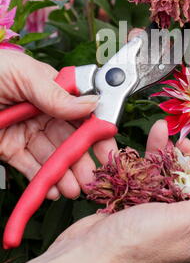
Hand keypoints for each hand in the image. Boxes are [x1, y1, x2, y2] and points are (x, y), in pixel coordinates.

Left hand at [0, 50, 117, 199]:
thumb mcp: (23, 74)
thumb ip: (55, 93)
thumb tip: (91, 104)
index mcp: (50, 89)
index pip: (80, 112)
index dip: (96, 131)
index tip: (107, 149)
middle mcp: (41, 111)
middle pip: (68, 138)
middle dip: (81, 159)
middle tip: (91, 178)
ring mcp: (25, 131)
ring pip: (51, 155)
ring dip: (63, 174)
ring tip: (73, 189)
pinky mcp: (8, 148)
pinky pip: (28, 165)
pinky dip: (41, 179)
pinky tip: (52, 188)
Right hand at [9, 120, 189, 262]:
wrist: (87, 253)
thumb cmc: (136, 244)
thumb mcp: (184, 221)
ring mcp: (165, 214)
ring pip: (182, 179)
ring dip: (180, 156)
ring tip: (175, 139)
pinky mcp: (144, 203)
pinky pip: (157, 176)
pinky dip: (156, 157)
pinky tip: (154, 138)